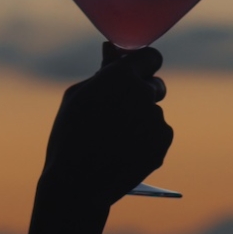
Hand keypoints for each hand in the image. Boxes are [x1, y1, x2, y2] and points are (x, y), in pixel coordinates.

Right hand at [39, 45, 173, 206]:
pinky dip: (146, 142)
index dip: (144, 65)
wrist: (77, 183)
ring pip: (154, 114)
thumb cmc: (69, 135)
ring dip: (141, 122)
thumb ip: (101, 72)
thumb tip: (112, 51)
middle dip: (144, 94)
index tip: (139, 72)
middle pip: (156, 86)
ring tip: (115, 142)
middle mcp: (143, 93)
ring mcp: (156, 119)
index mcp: (121, 76)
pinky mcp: (163, 142)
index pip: (151, 57)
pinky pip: (158, 135)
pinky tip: (125, 153)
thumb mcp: (77, 97)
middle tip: (123, 111)